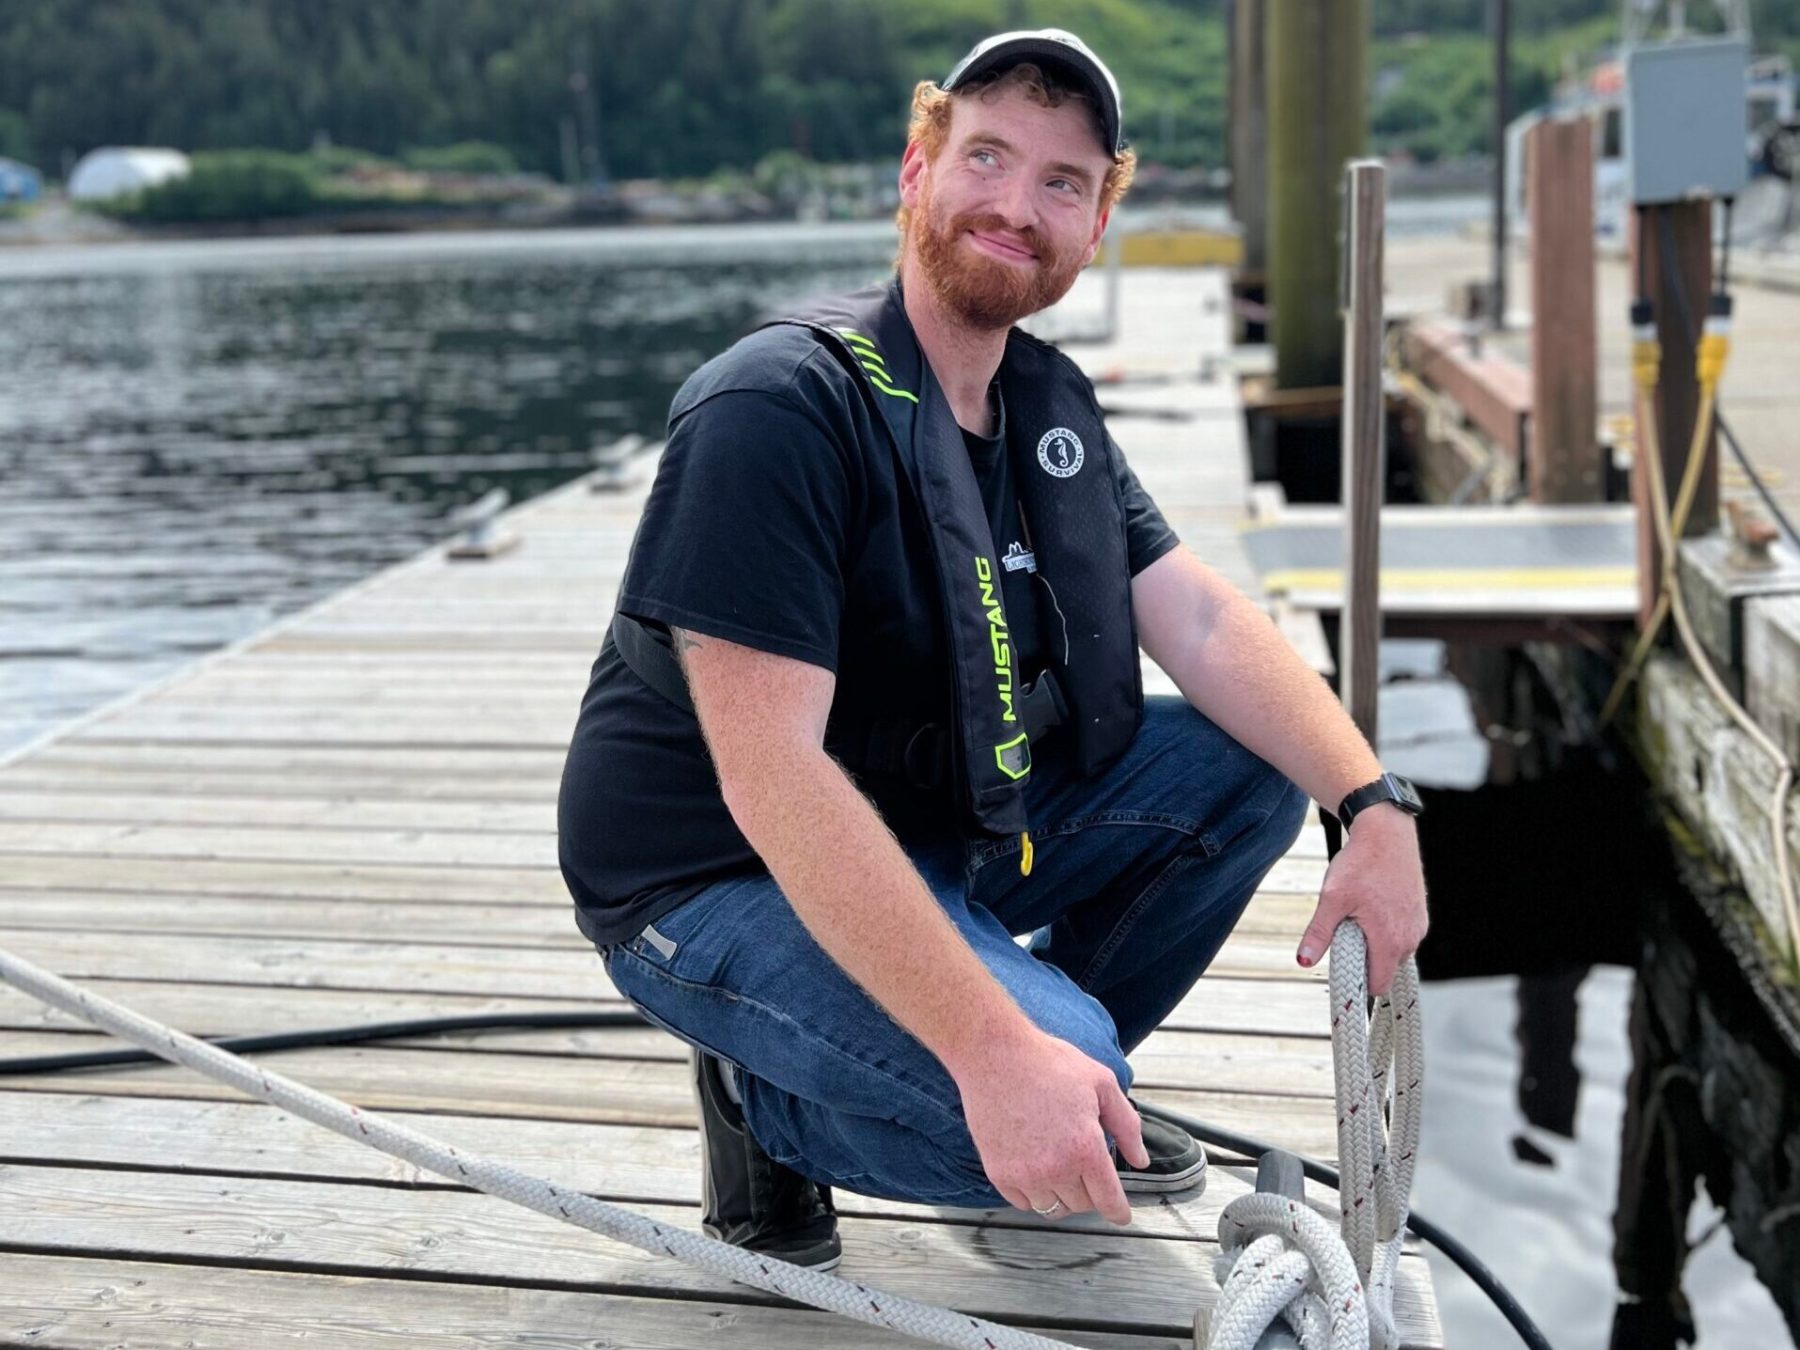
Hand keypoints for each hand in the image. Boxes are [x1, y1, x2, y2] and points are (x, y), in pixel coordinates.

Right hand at [948, 1028, 1149, 1224]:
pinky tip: (1034, 1168)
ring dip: (1061, 1194)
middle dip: (1089, 1191)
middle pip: (1082, 1205)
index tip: (1121, 1216)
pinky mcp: (999, 1172)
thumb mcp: (1101, 1083)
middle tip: (1083, 1165)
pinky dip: (1033, 1193)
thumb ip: (1127, 1125)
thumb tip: (1141, 1160)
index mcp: (1086, 1148)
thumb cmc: (1048, 1063)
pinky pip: (1023, 1202)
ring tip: (1058, 1167)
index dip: (1119, 1212)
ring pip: (1052, 1208)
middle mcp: (1056, 1168)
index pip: (1108, 1200)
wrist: (995, 1055)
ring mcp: (1024, 1173)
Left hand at [1296, 805, 1427, 994]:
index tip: (1341, 969)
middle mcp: (1411, 938)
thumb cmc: (1360, 864)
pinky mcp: (1420, 914)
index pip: (1378, 984)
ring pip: (1395, 953)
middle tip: (1346, 932)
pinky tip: (1373, 908)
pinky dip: (1387, 930)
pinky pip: (1403, 935)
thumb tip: (1303, 961)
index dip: (1358, 983)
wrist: (1386, 833)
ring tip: (1359, 916)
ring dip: (1376, 944)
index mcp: (1390, 941)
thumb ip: (1319, 933)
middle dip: (1365, 960)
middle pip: (1386, 969)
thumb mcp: (1332, 899)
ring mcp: (1418, 926)